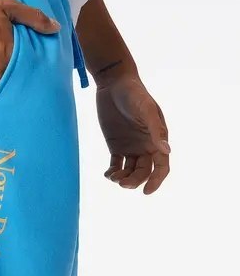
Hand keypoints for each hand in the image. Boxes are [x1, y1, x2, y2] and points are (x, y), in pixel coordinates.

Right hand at [0, 0, 59, 109]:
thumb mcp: (6, 5)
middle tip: (24, 98)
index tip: (34, 82)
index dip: (31, 80)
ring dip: (3, 102)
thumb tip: (56, 28)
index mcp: (10, 55)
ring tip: (9, 106)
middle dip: (19, 93)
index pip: (28, 76)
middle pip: (14, 91)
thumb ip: (33, 17)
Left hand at [96, 72, 169, 193]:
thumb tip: (167, 151)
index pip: (161, 166)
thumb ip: (156, 129)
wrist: (113, 84)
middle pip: (144, 171)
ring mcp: (130, 146)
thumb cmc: (134, 93)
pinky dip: (113, 172)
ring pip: (130, 170)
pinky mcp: (116, 145)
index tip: (146, 191)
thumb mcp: (146, 109)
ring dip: (123, 178)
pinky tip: (108, 174)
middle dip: (135, 180)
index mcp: (157, 139)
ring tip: (113, 177)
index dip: (156, 180)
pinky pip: (116, 164)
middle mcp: (145, 146)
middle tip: (122, 183)